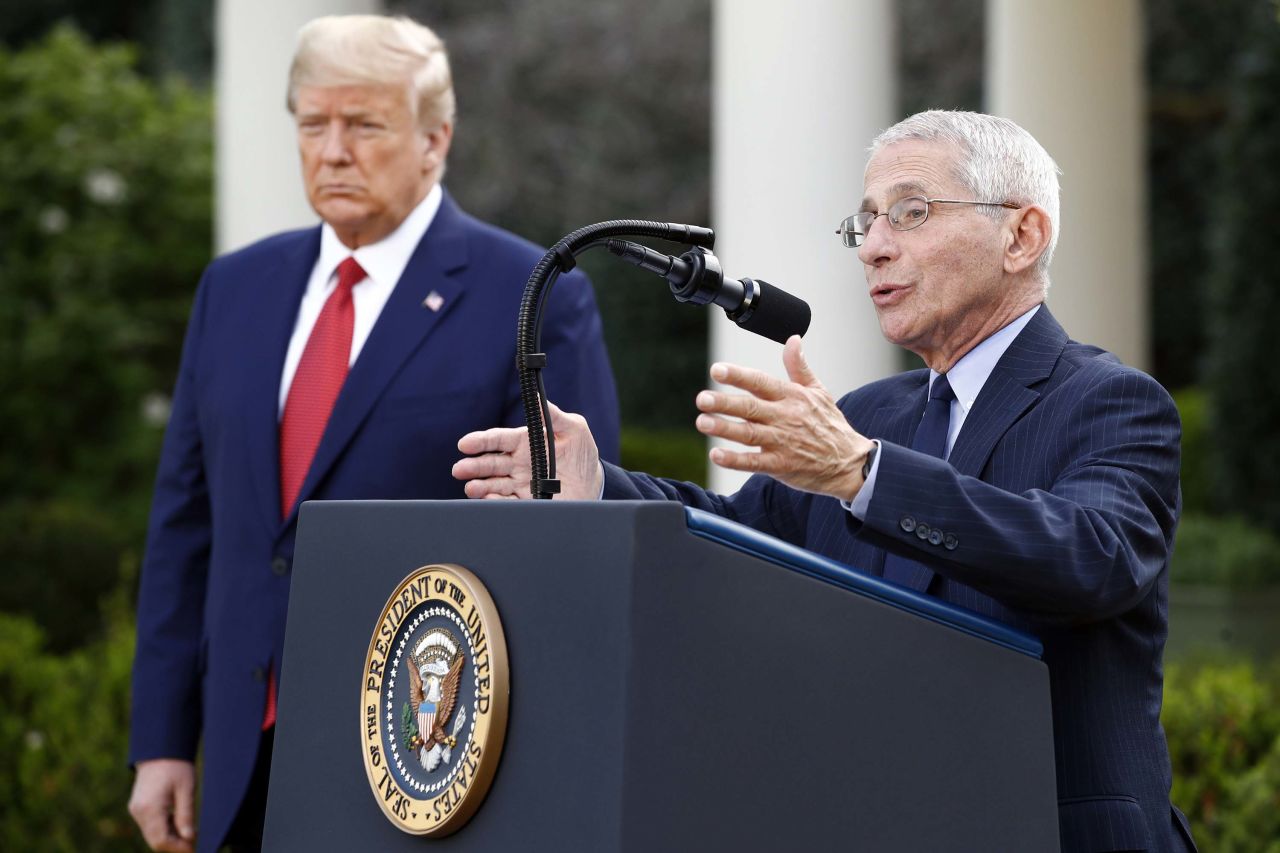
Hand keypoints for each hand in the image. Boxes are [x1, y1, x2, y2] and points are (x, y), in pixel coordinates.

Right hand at [128, 759, 196, 851]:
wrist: (160, 749)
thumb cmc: (176, 766)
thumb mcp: (186, 790)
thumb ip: (186, 815)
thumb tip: (189, 838)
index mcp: (150, 808)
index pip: (161, 840)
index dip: (178, 848)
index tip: (194, 849)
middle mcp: (139, 812)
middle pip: (155, 841)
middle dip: (174, 845)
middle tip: (193, 843)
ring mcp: (136, 810)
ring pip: (152, 835)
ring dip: (170, 837)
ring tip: (188, 830)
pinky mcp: (138, 807)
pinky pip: (150, 826)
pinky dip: (163, 828)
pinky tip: (178, 821)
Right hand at [453, 402, 602, 499]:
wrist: (593, 483)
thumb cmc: (581, 451)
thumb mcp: (573, 428)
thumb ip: (554, 415)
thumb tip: (538, 397)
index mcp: (524, 442)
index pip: (498, 440)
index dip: (480, 441)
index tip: (465, 444)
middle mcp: (517, 463)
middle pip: (490, 463)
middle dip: (473, 466)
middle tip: (460, 469)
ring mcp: (520, 483)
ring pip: (494, 484)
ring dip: (480, 486)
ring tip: (471, 487)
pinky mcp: (527, 501)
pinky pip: (508, 502)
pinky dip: (496, 501)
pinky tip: (488, 499)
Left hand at [695, 335, 873, 499]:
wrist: (850, 463)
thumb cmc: (830, 425)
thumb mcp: (819, 391)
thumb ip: (799, 367)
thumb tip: (793, 339)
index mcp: (792, 397)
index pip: (761, 382)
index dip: (739, 375)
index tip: (717, 370)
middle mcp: (785, 418)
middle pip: (750, 408)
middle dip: (724, 402)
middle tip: (702, 399)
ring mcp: (782, 442)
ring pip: (749, 434)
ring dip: (724, 428)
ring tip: (702, 422)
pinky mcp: (781, 465)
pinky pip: (754, 462)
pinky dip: (735, 460)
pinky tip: (717, 454)